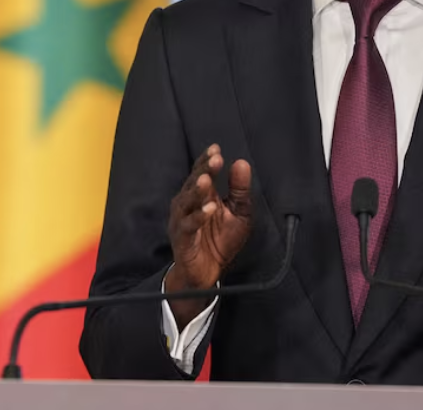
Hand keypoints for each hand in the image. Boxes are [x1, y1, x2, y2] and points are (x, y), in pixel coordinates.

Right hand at [165, 144, 252, 326]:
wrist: (207, 273)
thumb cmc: (220, 240)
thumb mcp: (238, 212)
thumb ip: (239, 189)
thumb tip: (241, 163)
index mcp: (199, 196)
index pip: (200, 173)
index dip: (207, 161)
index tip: (216, 149)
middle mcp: (186, 205)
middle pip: (193, 183)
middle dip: (204, 170)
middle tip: (215, 159)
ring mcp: (181, 221)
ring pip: (186, 201)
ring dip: (197, 190)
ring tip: (207, 180)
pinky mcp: (182, 239)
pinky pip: (188, 225)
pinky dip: (198, 216)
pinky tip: (209, 208)